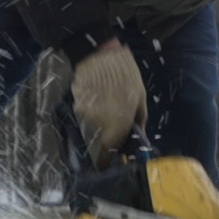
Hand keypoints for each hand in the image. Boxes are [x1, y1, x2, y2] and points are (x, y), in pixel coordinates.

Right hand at [70, 40, 146, 167]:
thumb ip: (140, 119)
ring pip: (93, 125)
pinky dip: (92, 109)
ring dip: (100, 120)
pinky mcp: (77, 104)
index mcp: (118, 125)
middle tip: (115, 122)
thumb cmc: (125, 75)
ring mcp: (85, 114)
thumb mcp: (141, 97)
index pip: (107, 152)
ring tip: (108, 103)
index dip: (106, 159)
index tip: (107, 162)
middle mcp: (99, 124)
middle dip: (108, 135)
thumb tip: (140, 133)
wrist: (99, 55)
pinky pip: (86, 113)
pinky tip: (99, 96)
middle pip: (101, 138)